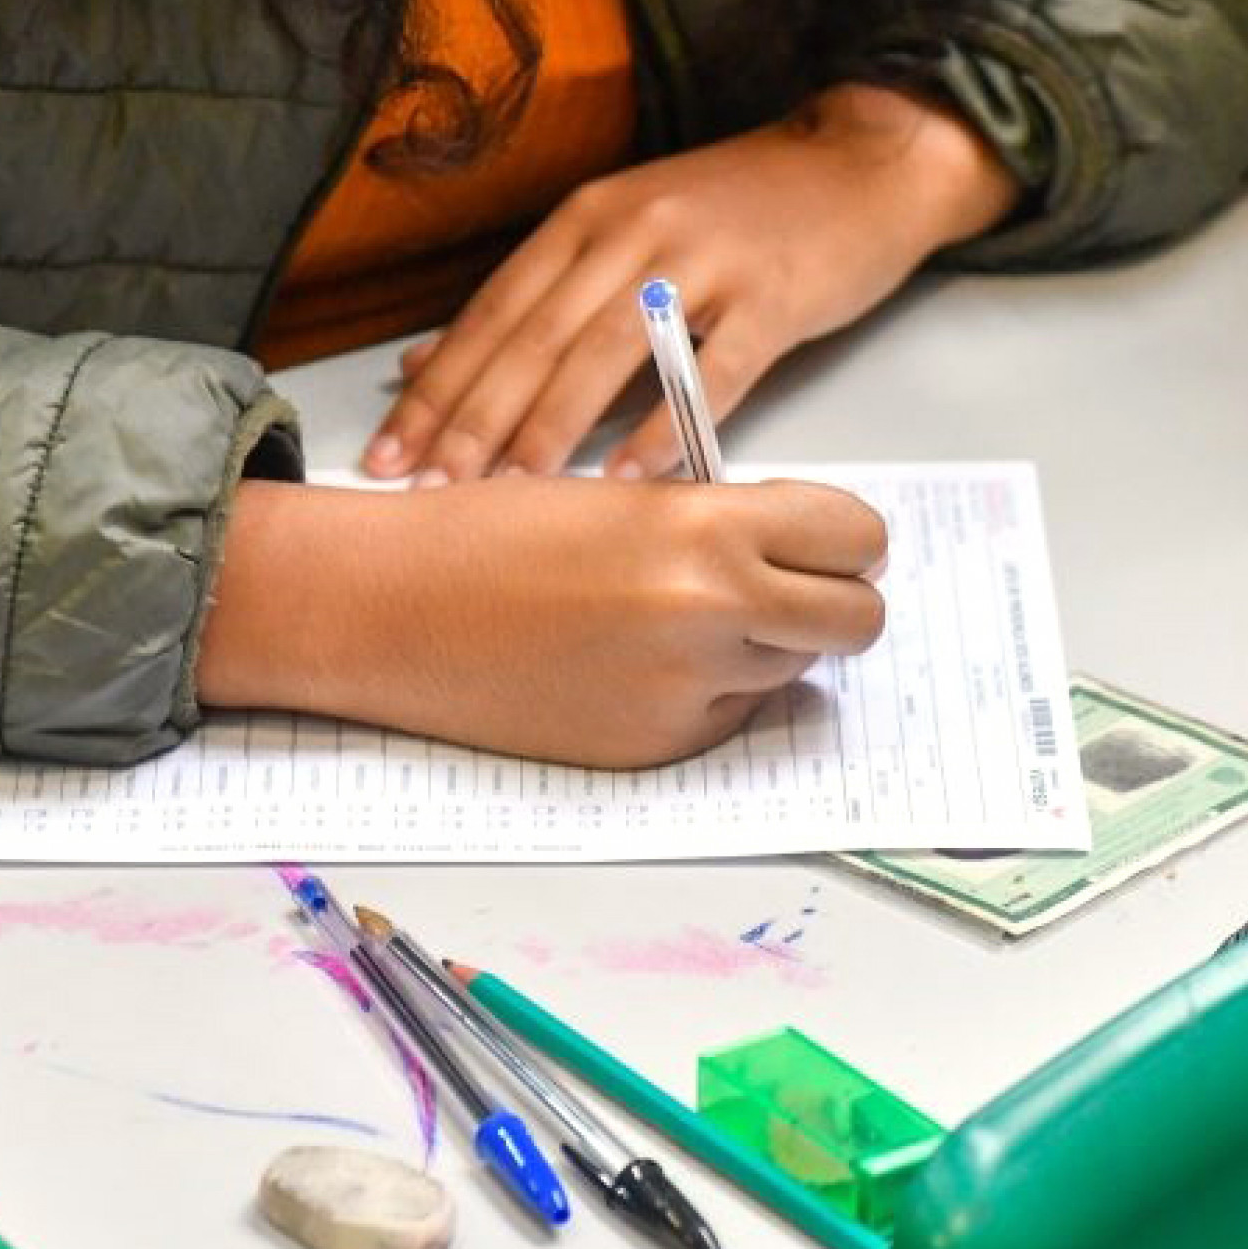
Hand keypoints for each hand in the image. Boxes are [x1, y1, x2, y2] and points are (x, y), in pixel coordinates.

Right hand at [197, 475, 888, 766]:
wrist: (392, 610)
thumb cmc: (491, 536)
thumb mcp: (628, 500)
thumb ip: (722, 523)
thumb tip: (797, 551)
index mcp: (706, 531)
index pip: (855, 538)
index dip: (843, 538)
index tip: (821, 539)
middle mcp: (711, 617)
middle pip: (855, 620)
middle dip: (832, 600)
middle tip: (786, 585)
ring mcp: (685, 693)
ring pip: (792, 671)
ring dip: (765, 648)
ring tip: (682, 619)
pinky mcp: (655, 748)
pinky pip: (727, 716)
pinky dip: (705, 692)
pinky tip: (632, 663)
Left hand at [361, 83, 1018, 483]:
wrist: (860, 163)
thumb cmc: (737, 210)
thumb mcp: (621, 230)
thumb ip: (531, 294)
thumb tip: (426, 357)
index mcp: (588, 217)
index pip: (494, 312)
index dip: (438, 386)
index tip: (390, 452)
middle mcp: (634, 231)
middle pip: (537, 337)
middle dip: (475, 419)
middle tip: (428, 488)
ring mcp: (705, 261)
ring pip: (607, 352)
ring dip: (551, 426)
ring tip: (507, 489)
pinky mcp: (773, 297)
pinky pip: (710, 373)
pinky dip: (665, 427)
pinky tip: (627, 477)